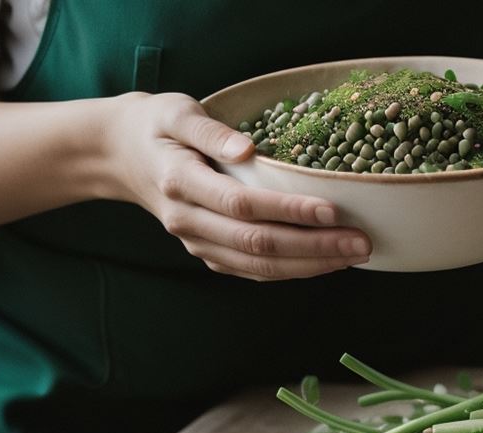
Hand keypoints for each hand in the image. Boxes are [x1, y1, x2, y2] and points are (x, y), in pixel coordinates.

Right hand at [105, 92, 370, 280]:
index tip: (332, 210)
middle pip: (257, 244)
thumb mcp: (178, 112)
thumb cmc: (158, 127)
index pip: (242, 204)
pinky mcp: (208, 253)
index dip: (288, 211)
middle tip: (361, 243)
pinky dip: (291, 271)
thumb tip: (249, 148)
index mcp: (180, 182)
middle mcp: (187, 220)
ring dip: (309, 265)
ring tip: (354, 256)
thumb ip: (211, 130)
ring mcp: (197, 242)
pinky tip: (326, 262)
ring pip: (257, 267)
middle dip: (313, 247)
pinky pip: (252, 271)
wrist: (121, 155)